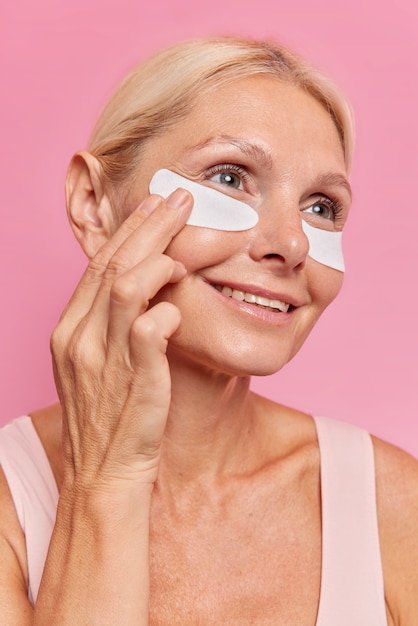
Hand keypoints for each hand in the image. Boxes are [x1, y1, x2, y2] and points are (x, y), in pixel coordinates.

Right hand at [50, 189, 192, 492]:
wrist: (104, 475)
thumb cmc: (110, 418)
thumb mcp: (98, 364)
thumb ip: (112, 325)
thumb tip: (146, 287)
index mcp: (69, 330)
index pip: (99, 266)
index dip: (129, 231)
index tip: (154, 205)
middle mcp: (80, 338)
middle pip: (114, 265)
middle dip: (150, 226)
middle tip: (180, 198)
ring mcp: (103, 359)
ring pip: (127, 287)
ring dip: (160, 259)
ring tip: (187, 244)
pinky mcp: (133, 379)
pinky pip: (148, 330)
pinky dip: (167, 311)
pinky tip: (181, 307)